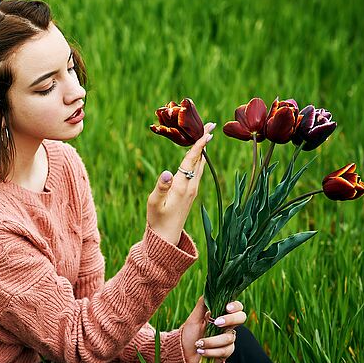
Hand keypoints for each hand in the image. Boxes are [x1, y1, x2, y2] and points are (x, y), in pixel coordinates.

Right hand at [146, 122, 215, 244]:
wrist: (166, 237)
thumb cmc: (157, 220)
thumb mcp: (154, 203)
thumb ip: (160, 187)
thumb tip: (166, 172)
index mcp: (182, 186)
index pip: (192, 160)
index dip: (199, 145)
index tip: (207, 131)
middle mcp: (191, 186)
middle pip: (200, 160)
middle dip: (204, 142)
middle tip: (210, 125)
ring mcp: (192, 190)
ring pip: (200, 165)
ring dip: (202, 150)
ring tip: (205, 136)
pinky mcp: (190, 193)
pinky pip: (196, 171)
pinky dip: (198, 159)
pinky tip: (196, 156)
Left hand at [180, 296, 246, 362]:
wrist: (184, 354)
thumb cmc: (189, 334)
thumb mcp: (193, 318)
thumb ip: (202, 305)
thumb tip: (208, 291)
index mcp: (221, 315)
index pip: (236, 307)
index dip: (235, 306)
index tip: (226, 308)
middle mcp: (228, 326)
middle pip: (242, 318)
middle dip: (230, 319)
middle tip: (216, 323)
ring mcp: (228, 339)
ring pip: (228, 337)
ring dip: (211, 341)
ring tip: (199, 343)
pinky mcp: (227, 352)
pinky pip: (224, 350)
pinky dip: (210, 351)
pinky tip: (201, 351)